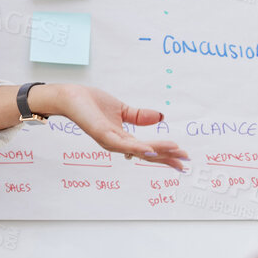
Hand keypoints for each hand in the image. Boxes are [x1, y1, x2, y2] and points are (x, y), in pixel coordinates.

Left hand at [33, 84, 190, 170]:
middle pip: (147, 154)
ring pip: (139, 150)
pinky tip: (151, 149)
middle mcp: (117, 144)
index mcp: (122, 139)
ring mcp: (110, 141)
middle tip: (186, 160)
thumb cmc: (91, 103)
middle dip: (167, 157)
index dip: (166, 153)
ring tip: (176, 151)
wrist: (71, 97)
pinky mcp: (103, 134)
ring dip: (159, 151)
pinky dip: (138, 148)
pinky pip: (123, 144)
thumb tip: (161, 117)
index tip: (183, 157)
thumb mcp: (122, 109)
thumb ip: (140, 116)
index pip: (148, 150)